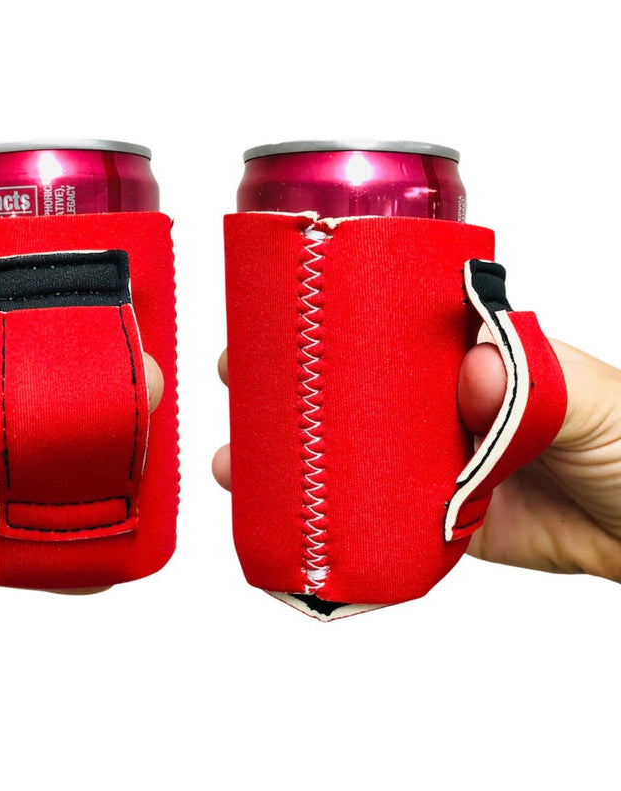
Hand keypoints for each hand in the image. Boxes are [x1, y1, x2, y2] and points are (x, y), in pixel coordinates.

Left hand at [0, 298, 162, 648]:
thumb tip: (110, 385)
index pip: (10, 312)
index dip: (75, 317)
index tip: (138, 330)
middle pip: (37, 397)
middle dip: (93, 413)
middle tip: (151, 423)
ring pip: (33, 469)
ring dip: (81, 485)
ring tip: (136, 491)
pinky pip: (15, 537)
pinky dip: (57, 548)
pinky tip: (93, 553)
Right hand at [213, 341, 620, 581]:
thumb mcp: (593, 399)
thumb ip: (545, 381)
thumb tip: (479, 368)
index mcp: (469, 353)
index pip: (385, 321)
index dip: (328, 312)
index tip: (276, 306)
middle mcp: (441, 401)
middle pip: (351, 386)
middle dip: (290, 382)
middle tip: (236, 379)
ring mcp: (433, 459)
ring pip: (349, 451)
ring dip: (294, 455)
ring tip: (238, 460)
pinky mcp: (436, 515)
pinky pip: (373, 512)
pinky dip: (331, 514)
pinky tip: (290, 515)